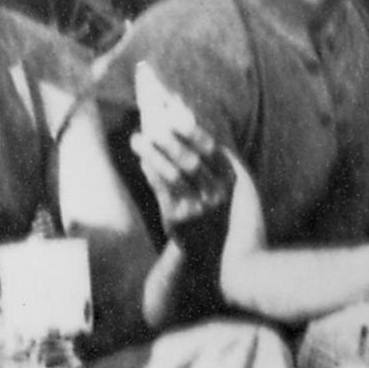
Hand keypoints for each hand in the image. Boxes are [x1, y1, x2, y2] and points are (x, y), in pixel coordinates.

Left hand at [130, 108, 235, 233]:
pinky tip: (143, 161)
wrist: (212, 252)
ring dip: (152, 153)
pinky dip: (151, 171)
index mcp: (231, 180)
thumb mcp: (224, 185)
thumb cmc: (215, 208)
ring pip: (172, 173)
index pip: (210, 148)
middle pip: (189, 159)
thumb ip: (213, 160)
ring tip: (137, 139)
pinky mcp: (179, 218)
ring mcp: (198, 207)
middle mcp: (217, 194)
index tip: (173, 114)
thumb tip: (188, 123)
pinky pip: (161, 189)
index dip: (191, 130)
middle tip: (150, 124)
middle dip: (168, 139)